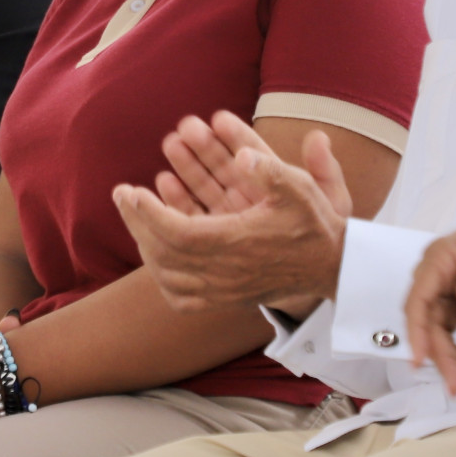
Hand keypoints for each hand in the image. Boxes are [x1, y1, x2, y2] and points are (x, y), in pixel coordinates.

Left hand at [111, 111, 349, 313]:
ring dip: (145, 245)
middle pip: (165, 254)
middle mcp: (227, 272)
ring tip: (134, 218)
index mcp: (239, 244)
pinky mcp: (227, 301)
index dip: (150, 213)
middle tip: (122, 195)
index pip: (179, 233)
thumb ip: (270, 169)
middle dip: (138, 222)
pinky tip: (154, 256)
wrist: (334, 267)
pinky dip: (161, 277)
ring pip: (168, 276)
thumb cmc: (314, 222)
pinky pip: (181, 297)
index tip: (130, 190)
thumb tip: (243, 155)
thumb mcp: (301, 187)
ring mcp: (225, 291)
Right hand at [404, 211, 455, 394]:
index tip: (420, 360)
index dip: (417, 330)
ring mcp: (440, 294)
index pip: (419, 298)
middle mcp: (432, 278)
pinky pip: (447, 335)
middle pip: (427, 322)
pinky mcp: (451, 308)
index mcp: (439, 259)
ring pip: (436, 334)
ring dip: (450, 360)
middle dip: (440, 356)